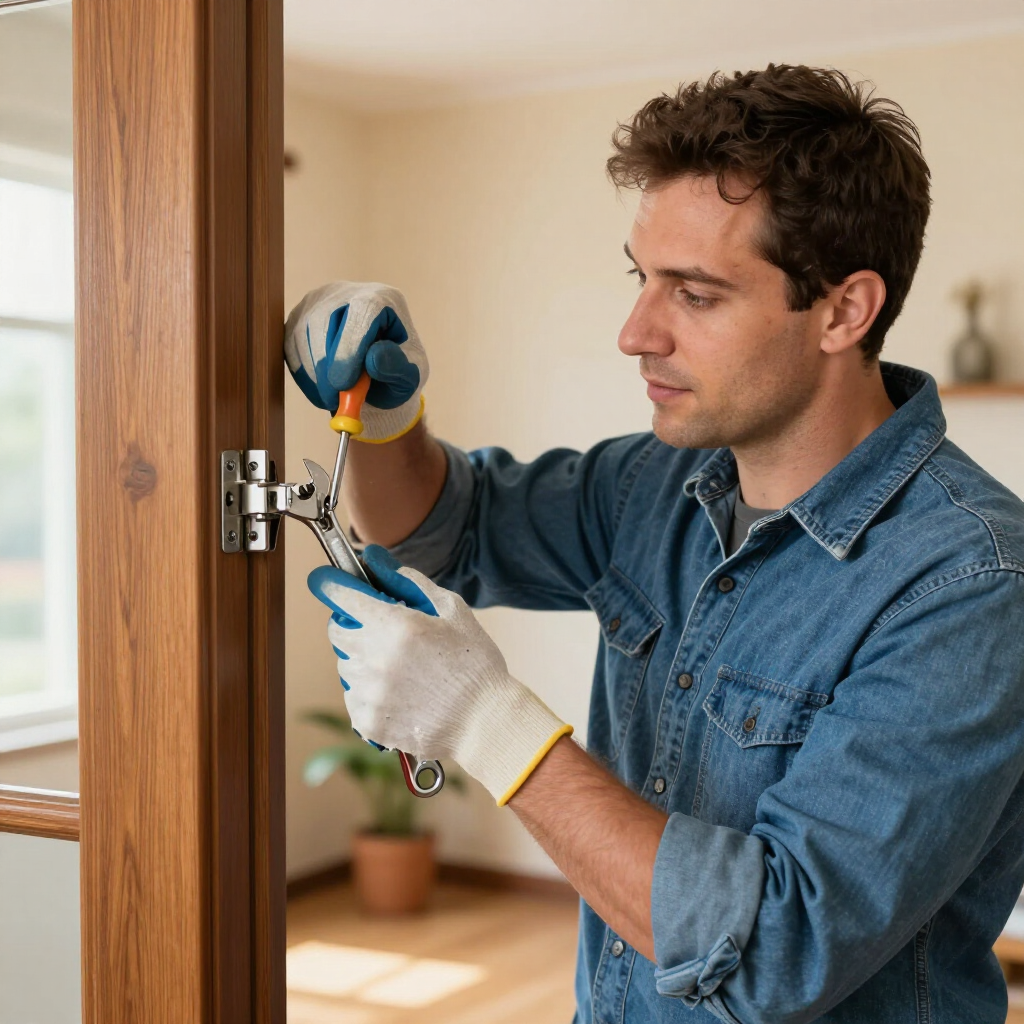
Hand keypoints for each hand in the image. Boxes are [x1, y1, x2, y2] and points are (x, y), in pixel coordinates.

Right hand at [284, 281, 427, 441]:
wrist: (375, 379)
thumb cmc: (395, 374)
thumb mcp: (408, 378)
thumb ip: (395, 368)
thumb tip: (373, 357)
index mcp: (383, 299)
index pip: (363, 311)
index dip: (350, 348)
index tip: (344, 385)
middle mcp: (347, 292)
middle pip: (325, 319)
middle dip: (327, 366)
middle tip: (335, 400)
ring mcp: (317, 303)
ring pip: (303, 335)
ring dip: (315, 374)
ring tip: (335, 399)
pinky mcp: (297, 319)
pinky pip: (290, 346)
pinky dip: (304, 375)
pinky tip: (322, 391)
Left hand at [308, 546, 572, 804]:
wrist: (486, 722)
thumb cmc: (475, 663)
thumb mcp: (452, 611)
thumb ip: (410, 582)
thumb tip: (375, 560)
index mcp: (396, 626)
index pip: (343, 597)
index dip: (332, 586)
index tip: (324, 581)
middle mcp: (376, 658)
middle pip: (338, 631)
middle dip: (353, 624)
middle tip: (379, 630)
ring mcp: (370, 693)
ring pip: (345, 665)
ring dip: (362, 659)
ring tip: (398, 668)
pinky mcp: (369, 721)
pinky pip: (353, 697)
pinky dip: (368, 691)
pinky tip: (398, 693)